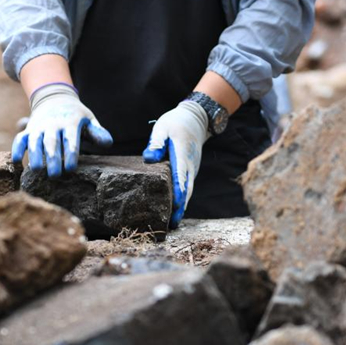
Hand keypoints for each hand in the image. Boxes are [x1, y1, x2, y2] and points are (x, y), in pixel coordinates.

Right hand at [12, 83, 112, 176]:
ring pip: (35, 141)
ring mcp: (39, 127)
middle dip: (52, 158)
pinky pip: (20, 139)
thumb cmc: (76, 115)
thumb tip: (108, 143)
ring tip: (37, 170)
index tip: (71, 168)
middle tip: (55, 175)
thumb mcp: (89, 119)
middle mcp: (53, 124)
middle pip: (52, 142)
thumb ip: (97, 132)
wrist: (55, 98)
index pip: (70, 139)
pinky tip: (17, 162)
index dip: (70, 153)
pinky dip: (17, 148)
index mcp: (70, 122)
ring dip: (35, 155)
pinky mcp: (28, 130)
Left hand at [143, 101, 209, 227]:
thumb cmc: (175, 123)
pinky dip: (183, 200)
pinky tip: (175, 212)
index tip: (175, 206)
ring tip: (172, 224)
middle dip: (180, 207)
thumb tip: (149, 158)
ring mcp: (192, 169)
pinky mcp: (190, 171)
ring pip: (188, 191)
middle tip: (172, 224)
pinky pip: (187, 188)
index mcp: (181, 154)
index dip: (177, 192)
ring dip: (182, 207)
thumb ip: (156, 142)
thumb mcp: (162, 128)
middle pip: (187, 189)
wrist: (196, 120)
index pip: (180, 176)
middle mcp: (189, 165)